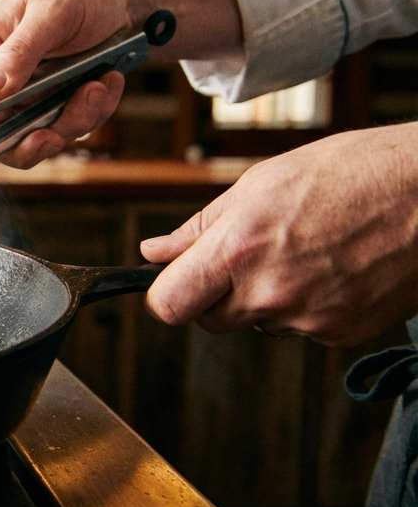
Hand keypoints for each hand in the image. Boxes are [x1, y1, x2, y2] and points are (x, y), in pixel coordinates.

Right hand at [0, 0, 241, 183]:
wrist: (127, 1)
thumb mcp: (52, 14)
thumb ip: (18, 52)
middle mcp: (0, 77)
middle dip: (28, 139)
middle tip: (52, 137)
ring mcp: (29, 95)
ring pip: (36, 136)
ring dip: (70, 121)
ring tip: (97, 88)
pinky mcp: (58, 104)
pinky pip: (69, 128)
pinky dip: (94, 111)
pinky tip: (108, 83)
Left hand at [140, 123, 417, 346]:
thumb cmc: (352, 172)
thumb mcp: (261, 182)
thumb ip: (200, 227)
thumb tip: (154, 252)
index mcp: (238, 249)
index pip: (168, 305)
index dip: (168, 294)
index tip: (178, 280)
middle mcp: (270, 292)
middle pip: (210, 319)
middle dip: (217, 294)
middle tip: (253, 253)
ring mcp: (308, 318)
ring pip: (258, 322)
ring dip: (266, 298)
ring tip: (306, 250)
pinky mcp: (342, 334)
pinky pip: (302, 327)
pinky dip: (309, 305)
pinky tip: (335, 267)